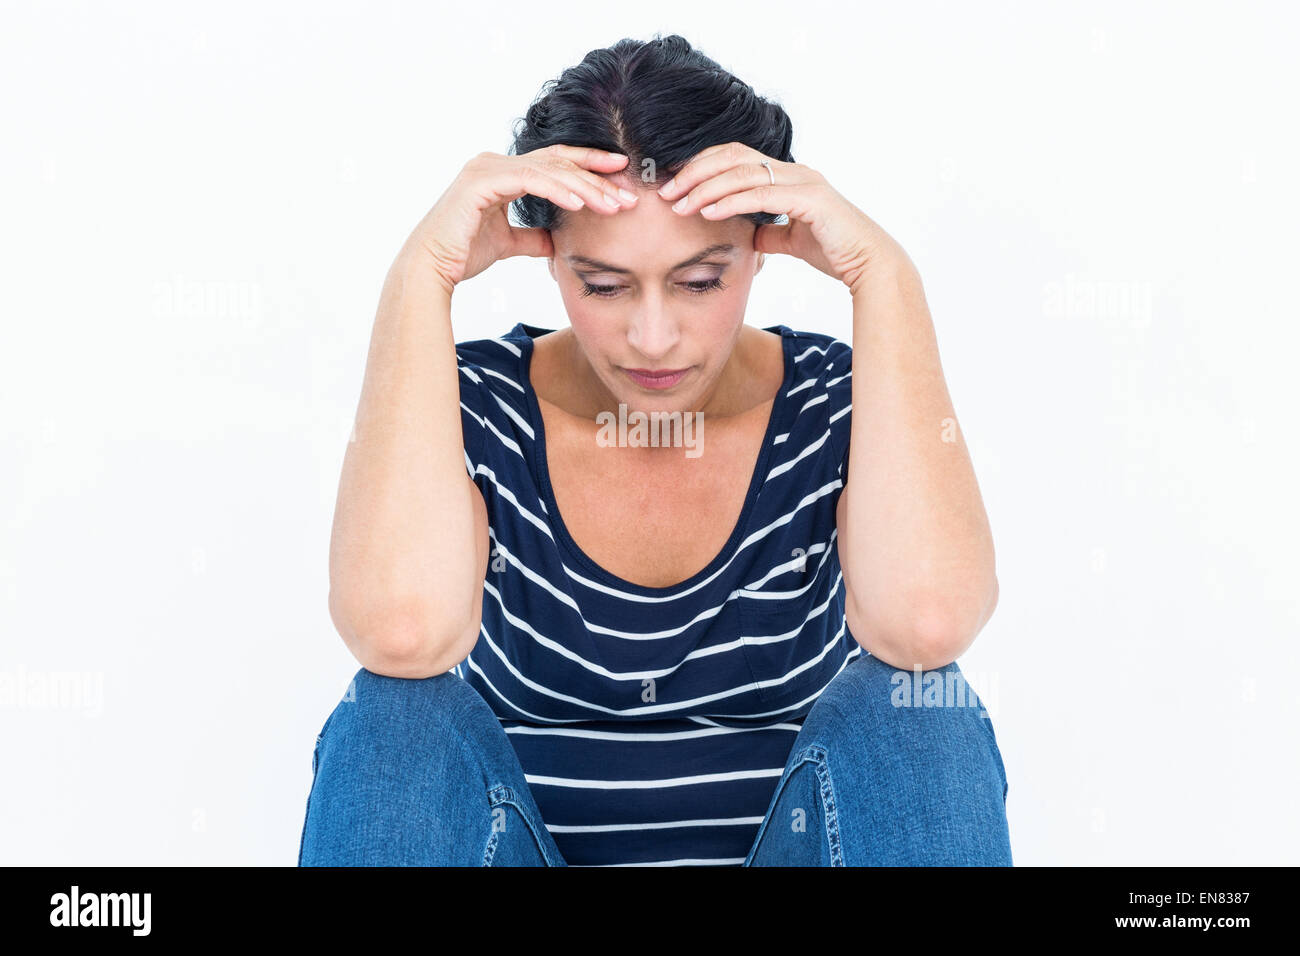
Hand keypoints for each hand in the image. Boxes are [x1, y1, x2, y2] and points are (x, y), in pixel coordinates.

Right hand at [402, 146, 636, 294]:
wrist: (431, 268)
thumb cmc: (462, 254)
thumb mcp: (507, 244)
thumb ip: (532, 239)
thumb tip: (555, 243)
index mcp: (501, 172)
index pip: (554, 162)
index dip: (588, 165)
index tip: (620, 174)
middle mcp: (494, 163)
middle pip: (557, 163)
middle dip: (596, 177)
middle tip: (628, 193)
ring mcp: (487, 168)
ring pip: (549, 171)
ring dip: (585, 187)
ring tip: (612, 204)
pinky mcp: (481, 182)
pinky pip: (529, 180)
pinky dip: (558, 191)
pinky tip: (582, 204)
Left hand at [654, 141, 911, 295]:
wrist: (870, 265)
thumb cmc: (835, 251)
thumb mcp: (791, 241)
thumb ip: (770, 233)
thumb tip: (750, 234)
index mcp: (788, 176)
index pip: (736, 159)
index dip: (702, 167)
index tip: (674, 186)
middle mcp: (794, 171)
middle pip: (733, 157)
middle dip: (695, 172)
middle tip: (666, 192)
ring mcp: (803, 181)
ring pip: (743, 174)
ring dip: (706, 188)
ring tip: (679, 204)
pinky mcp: (810, 200)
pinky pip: (761, 195)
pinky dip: (731, 202)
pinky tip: (708, 212)